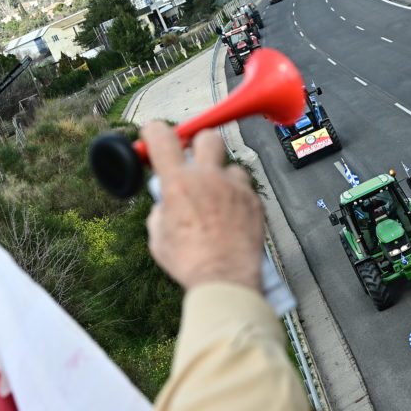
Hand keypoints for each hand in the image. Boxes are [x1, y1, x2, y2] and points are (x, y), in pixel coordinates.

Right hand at [143, 122, 263, 291]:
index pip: (162, 136)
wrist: (225, 279)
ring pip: (231, 167)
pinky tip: (231, 219)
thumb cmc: (189, 261)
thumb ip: (161, 208)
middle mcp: (208, 177)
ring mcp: (235, 187)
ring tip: (217, 203)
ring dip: (223, 178)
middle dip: (200, 145)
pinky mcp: (254, 201)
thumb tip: (166, 200)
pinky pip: (245, 190)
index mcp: (178, 182)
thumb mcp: (158, 235)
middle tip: (196, 162)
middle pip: (207, 137)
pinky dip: (237, 199)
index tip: (155, 136)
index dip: (155, 132)